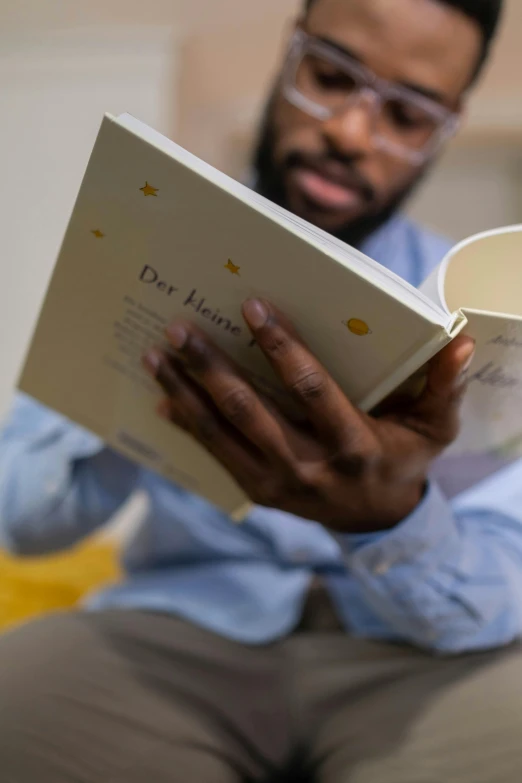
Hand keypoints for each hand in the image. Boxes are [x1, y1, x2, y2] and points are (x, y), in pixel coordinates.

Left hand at [143, 299, 473, 532]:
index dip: (280, 348)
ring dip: (185, 392)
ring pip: (221, 433)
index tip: (252, 307)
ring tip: (158, 356)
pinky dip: (188, 425)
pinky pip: (215, 454)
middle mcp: (308, 466)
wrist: (376, 521)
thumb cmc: (402, 460)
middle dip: (210, 367)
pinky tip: (164, 398)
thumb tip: (458, 340)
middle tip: (179, 329)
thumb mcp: (434, 427)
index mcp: (352, 444)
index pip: (310, 389)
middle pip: (248, 410)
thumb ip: (444, 385)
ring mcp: (276, 483)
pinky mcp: (257, 492)